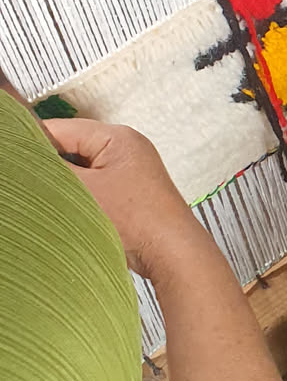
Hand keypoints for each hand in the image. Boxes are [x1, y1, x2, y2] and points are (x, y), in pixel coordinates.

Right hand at [45, 117, 203, 283]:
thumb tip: (33, 156)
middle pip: (72, 148)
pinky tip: (75, 210)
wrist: (171, 252)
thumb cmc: (137, 220)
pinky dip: (82, 195)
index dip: (36, 145)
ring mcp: (130, 170)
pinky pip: (95, 185)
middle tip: (38, 184)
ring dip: (68, 183)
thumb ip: (53, 168)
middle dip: (53, 166)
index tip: (20, 162)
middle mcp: (126, 148)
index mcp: (116, 137)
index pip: (61, 129)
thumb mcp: (83, 190)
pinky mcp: (130, 191)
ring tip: (59, 199)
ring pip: (82, 169)